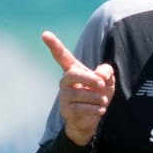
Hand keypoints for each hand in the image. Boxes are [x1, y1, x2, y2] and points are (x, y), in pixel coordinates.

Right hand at [42, 31, 115, 145]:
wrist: (92, 119)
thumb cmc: (98, 95)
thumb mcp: (108, 81)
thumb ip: (107, 71)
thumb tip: (101, 75)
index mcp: (73, 71)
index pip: (62, 56)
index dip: (54, 45)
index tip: (44, 34)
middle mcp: (65, 82)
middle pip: (72, 74)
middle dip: (89, 79)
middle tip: (101, 85)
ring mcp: (63, 96)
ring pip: (79, 94)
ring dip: (96, 98)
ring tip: (102, 101)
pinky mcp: (66, 110)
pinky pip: (80, 108)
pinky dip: (94, 109)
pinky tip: (100, 110)